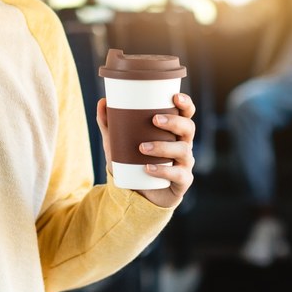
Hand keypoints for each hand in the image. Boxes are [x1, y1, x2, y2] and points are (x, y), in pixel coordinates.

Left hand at [95, 93, 195, 208]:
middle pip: (189, 128)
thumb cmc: (131, 163)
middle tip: (154, 120)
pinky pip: (178, 174)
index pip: (186, 114)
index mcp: (173, 132)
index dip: (186, 104)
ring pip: (183, 150)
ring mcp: (185, 163)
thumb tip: (102, 101)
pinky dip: (163, 170)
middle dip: (174, 122)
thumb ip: (109, 124)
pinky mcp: (182, 181)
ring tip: (142, 147)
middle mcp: (183, 145)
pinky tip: (148, 168)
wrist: (136, 194)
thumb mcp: (117, 143)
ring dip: (163, 146)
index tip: (175, 97)